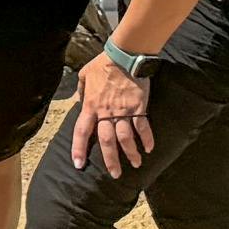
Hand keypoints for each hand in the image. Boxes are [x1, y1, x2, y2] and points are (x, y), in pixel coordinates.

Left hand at [71, 54, 153, 171]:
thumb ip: (81, 90)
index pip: (82, 132)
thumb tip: (80, 100)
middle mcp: (106, 112)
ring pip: (126, 138)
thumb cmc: (103, 63)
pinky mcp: (139, 107)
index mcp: (90, 105)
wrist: (124, 55)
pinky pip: (143, 127)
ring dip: (130, 153)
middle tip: (115, 174)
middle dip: (110, 160)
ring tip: (135, 164)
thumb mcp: (84, 74)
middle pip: (106, 141)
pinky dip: (147, 139)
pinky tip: (149, 149)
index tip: (78, 164)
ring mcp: (123, 111)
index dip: (79, 149)